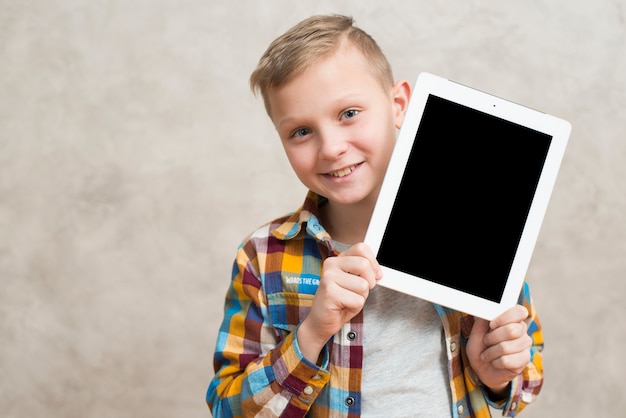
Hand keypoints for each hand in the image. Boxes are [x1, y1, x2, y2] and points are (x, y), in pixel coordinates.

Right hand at [297, 243, 381, 361]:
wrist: (321, 321)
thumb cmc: (339, 302)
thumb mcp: (354, 282)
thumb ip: (364, 272)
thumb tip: (378, 272)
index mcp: (338, 260)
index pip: (361, 248)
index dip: (373, 262)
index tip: (375, 275)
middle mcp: (331, 264)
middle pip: (364, 265)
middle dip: (370, 282)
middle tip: (360, 291)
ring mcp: (329, 277)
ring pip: (363, 285)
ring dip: (361, 297)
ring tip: (348, 299)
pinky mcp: (330, 292)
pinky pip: (358, 300)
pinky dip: (355, 307)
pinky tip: (343, 306)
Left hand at [466, 305, 531, 395]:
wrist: (483, 370)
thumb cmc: (481, 349)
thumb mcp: (476, 333)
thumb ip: (482, 321)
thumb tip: (487, 312)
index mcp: (512, 320)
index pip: (520, 312)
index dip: (505, 317)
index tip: (492, 325)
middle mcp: (522, 331)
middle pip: (512, 330)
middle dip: (492, 338)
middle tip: (487, 342)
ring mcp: (525, 346)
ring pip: (506, 347)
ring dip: (491, 352)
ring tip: (488, 354)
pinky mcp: (524, 360)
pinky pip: (507, 360)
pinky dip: (496, 362)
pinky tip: (495, 362)